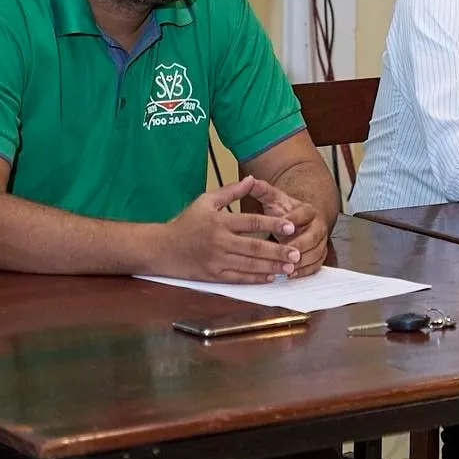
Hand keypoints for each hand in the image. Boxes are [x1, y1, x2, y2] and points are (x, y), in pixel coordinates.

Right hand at [156, 177, 301, 283]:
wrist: (161, 248)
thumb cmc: (185, 223)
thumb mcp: (205, 201)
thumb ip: (231, 192)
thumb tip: (252, 179)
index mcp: (219, 222)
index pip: (251, 222)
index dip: (273, 224)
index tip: (291, 226)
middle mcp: (219, 242)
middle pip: (254, 247)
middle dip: (278, 251)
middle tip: (296, 253)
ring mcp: (216, 261)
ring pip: (249, 265)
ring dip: (271, 267)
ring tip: (289, 267)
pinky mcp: (213, 275)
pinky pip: (238, 278)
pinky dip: (255, 278)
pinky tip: (269, 277)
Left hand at [245, 178, 330, 277]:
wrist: (301, 220)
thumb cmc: (285, 211)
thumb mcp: (274, 199)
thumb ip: (262, 191)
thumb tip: (250, 180)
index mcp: (308, 210)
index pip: (303, 214)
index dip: (293, 221)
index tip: (282, 227)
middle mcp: (318, 225)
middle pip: (313, 236)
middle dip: (300, 245)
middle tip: (288, 254)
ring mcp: (320, 241)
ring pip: (316, 252)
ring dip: (303, 261)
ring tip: (287, 268)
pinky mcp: (319, 254)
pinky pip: (316, 264)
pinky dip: (305, 271)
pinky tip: (291, 275)